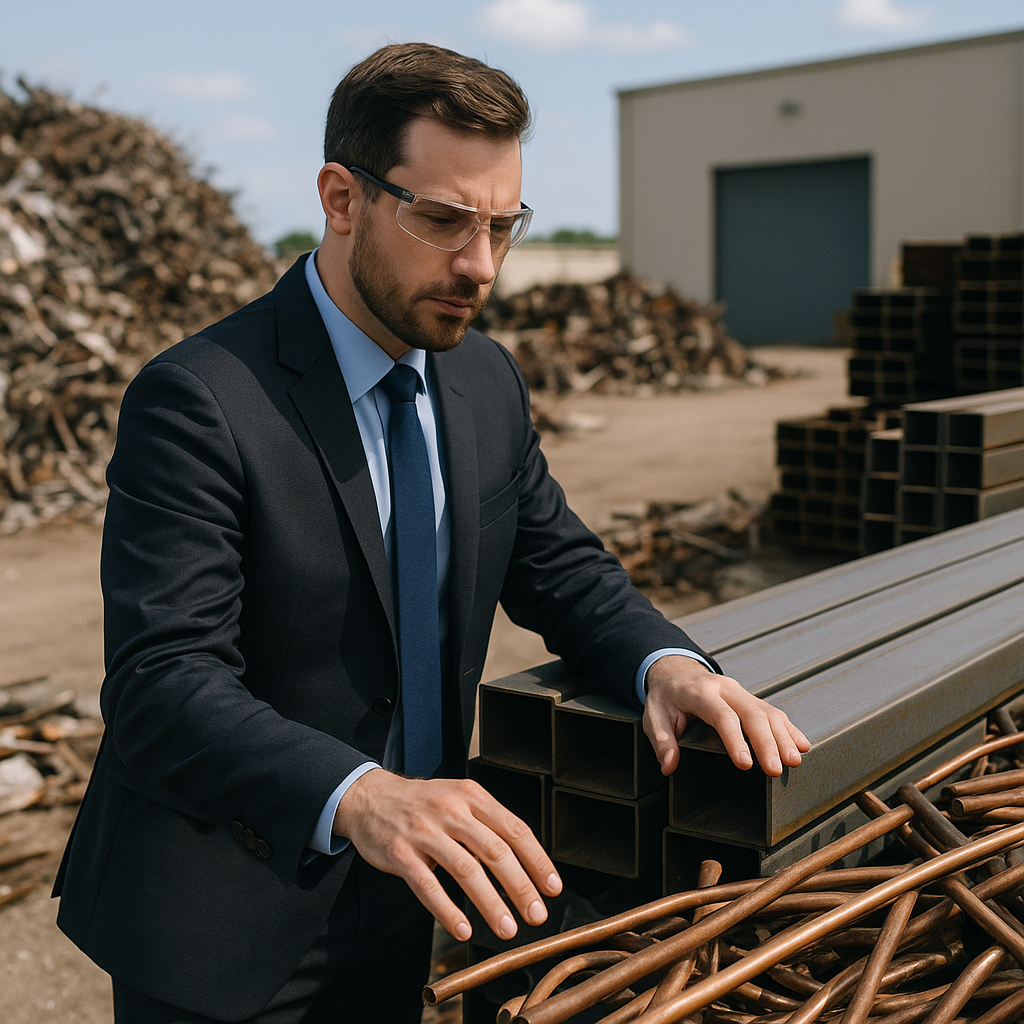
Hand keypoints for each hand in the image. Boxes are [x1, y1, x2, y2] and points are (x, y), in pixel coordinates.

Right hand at [333, 769, 561, 941]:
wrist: (369, 797)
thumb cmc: (423, 804)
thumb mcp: (459, 799)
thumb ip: (488, 824)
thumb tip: (527, 863)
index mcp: (472, 796)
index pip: (514, 829)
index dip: (537, 861)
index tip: (553, 888)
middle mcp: (451, 810)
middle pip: (495, 851)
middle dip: (520, 887)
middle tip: (537, 915)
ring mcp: (424, 831)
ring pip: (465, 869)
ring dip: (490, 903)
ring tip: (507, 929)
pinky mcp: (400, 853)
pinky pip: (427, 885)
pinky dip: (447, 910)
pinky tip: (463, 929)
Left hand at [643, 655, 808, 776]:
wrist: (674, 671)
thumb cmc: (665, 697)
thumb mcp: (653, 716)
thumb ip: (662, 740)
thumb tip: (669, 765)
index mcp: (700, 692)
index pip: (722, 715)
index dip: (735, 740)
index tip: (745, 765)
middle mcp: (725, 688)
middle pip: (751, 714)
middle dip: (766, 743)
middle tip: (776, 769)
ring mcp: (740, 692)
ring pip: (767, 712)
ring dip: (783, 737)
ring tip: (794, 761)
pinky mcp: (750, 698)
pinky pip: (773, 711)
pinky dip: (788, 728)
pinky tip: (801, 745)